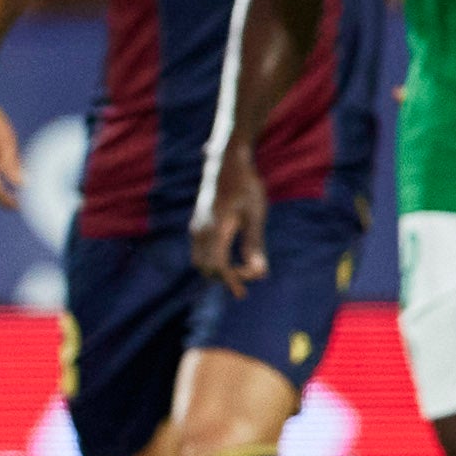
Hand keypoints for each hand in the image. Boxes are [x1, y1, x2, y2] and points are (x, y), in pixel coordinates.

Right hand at [190, 146, 268, 293]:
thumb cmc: (246, 186)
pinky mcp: (198, 223)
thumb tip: (259, 272)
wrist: (227, 162)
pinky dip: (213, 260)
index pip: (218, 266)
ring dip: (218, 270)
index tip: (243, 292)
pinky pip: (200, 251)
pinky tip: (231, 257)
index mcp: (215, 230)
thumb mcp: (256, 215)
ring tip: (241, 270)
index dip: (231, 282)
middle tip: (249, 276)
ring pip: (200, 260)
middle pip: (205, 268)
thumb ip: (255, 245)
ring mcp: (196, 227)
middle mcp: (200, 231)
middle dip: (225, 278)